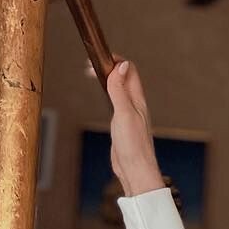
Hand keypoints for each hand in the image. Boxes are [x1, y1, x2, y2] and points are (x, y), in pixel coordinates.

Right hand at [106, 58, 164, 196]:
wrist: (136, 171)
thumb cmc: (133, 145)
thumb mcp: (124, 113)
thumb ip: (121, 90)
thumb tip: (122, 66)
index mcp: (138, 100)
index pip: (130, 71)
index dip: (116, 60)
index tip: (98, 57)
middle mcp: (135, 105)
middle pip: (124, 78)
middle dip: (109, 67)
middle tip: (90, 65)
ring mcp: (129, 115)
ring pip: (120, 90)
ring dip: (109, 79)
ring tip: (94, 74)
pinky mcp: (123, 125)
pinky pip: (117, 103)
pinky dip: (109, 94)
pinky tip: (103, 96)